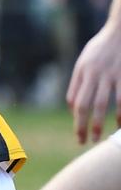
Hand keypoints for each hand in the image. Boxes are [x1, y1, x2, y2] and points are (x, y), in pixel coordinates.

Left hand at [67, 20, 120, 143]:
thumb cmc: (103, 48)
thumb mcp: (85, 60)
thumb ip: (79, 81)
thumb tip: (74, 105)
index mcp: (82, 71)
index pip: (74, 99)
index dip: (75, 118)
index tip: (78, 132)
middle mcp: (93, 74)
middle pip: (83, 105)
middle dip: (81, 126)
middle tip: (82, 142)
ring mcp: (110, 75)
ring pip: (101, 105)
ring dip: (98, 124)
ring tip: (98, 138)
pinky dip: (120, 114)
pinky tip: (120, 125)